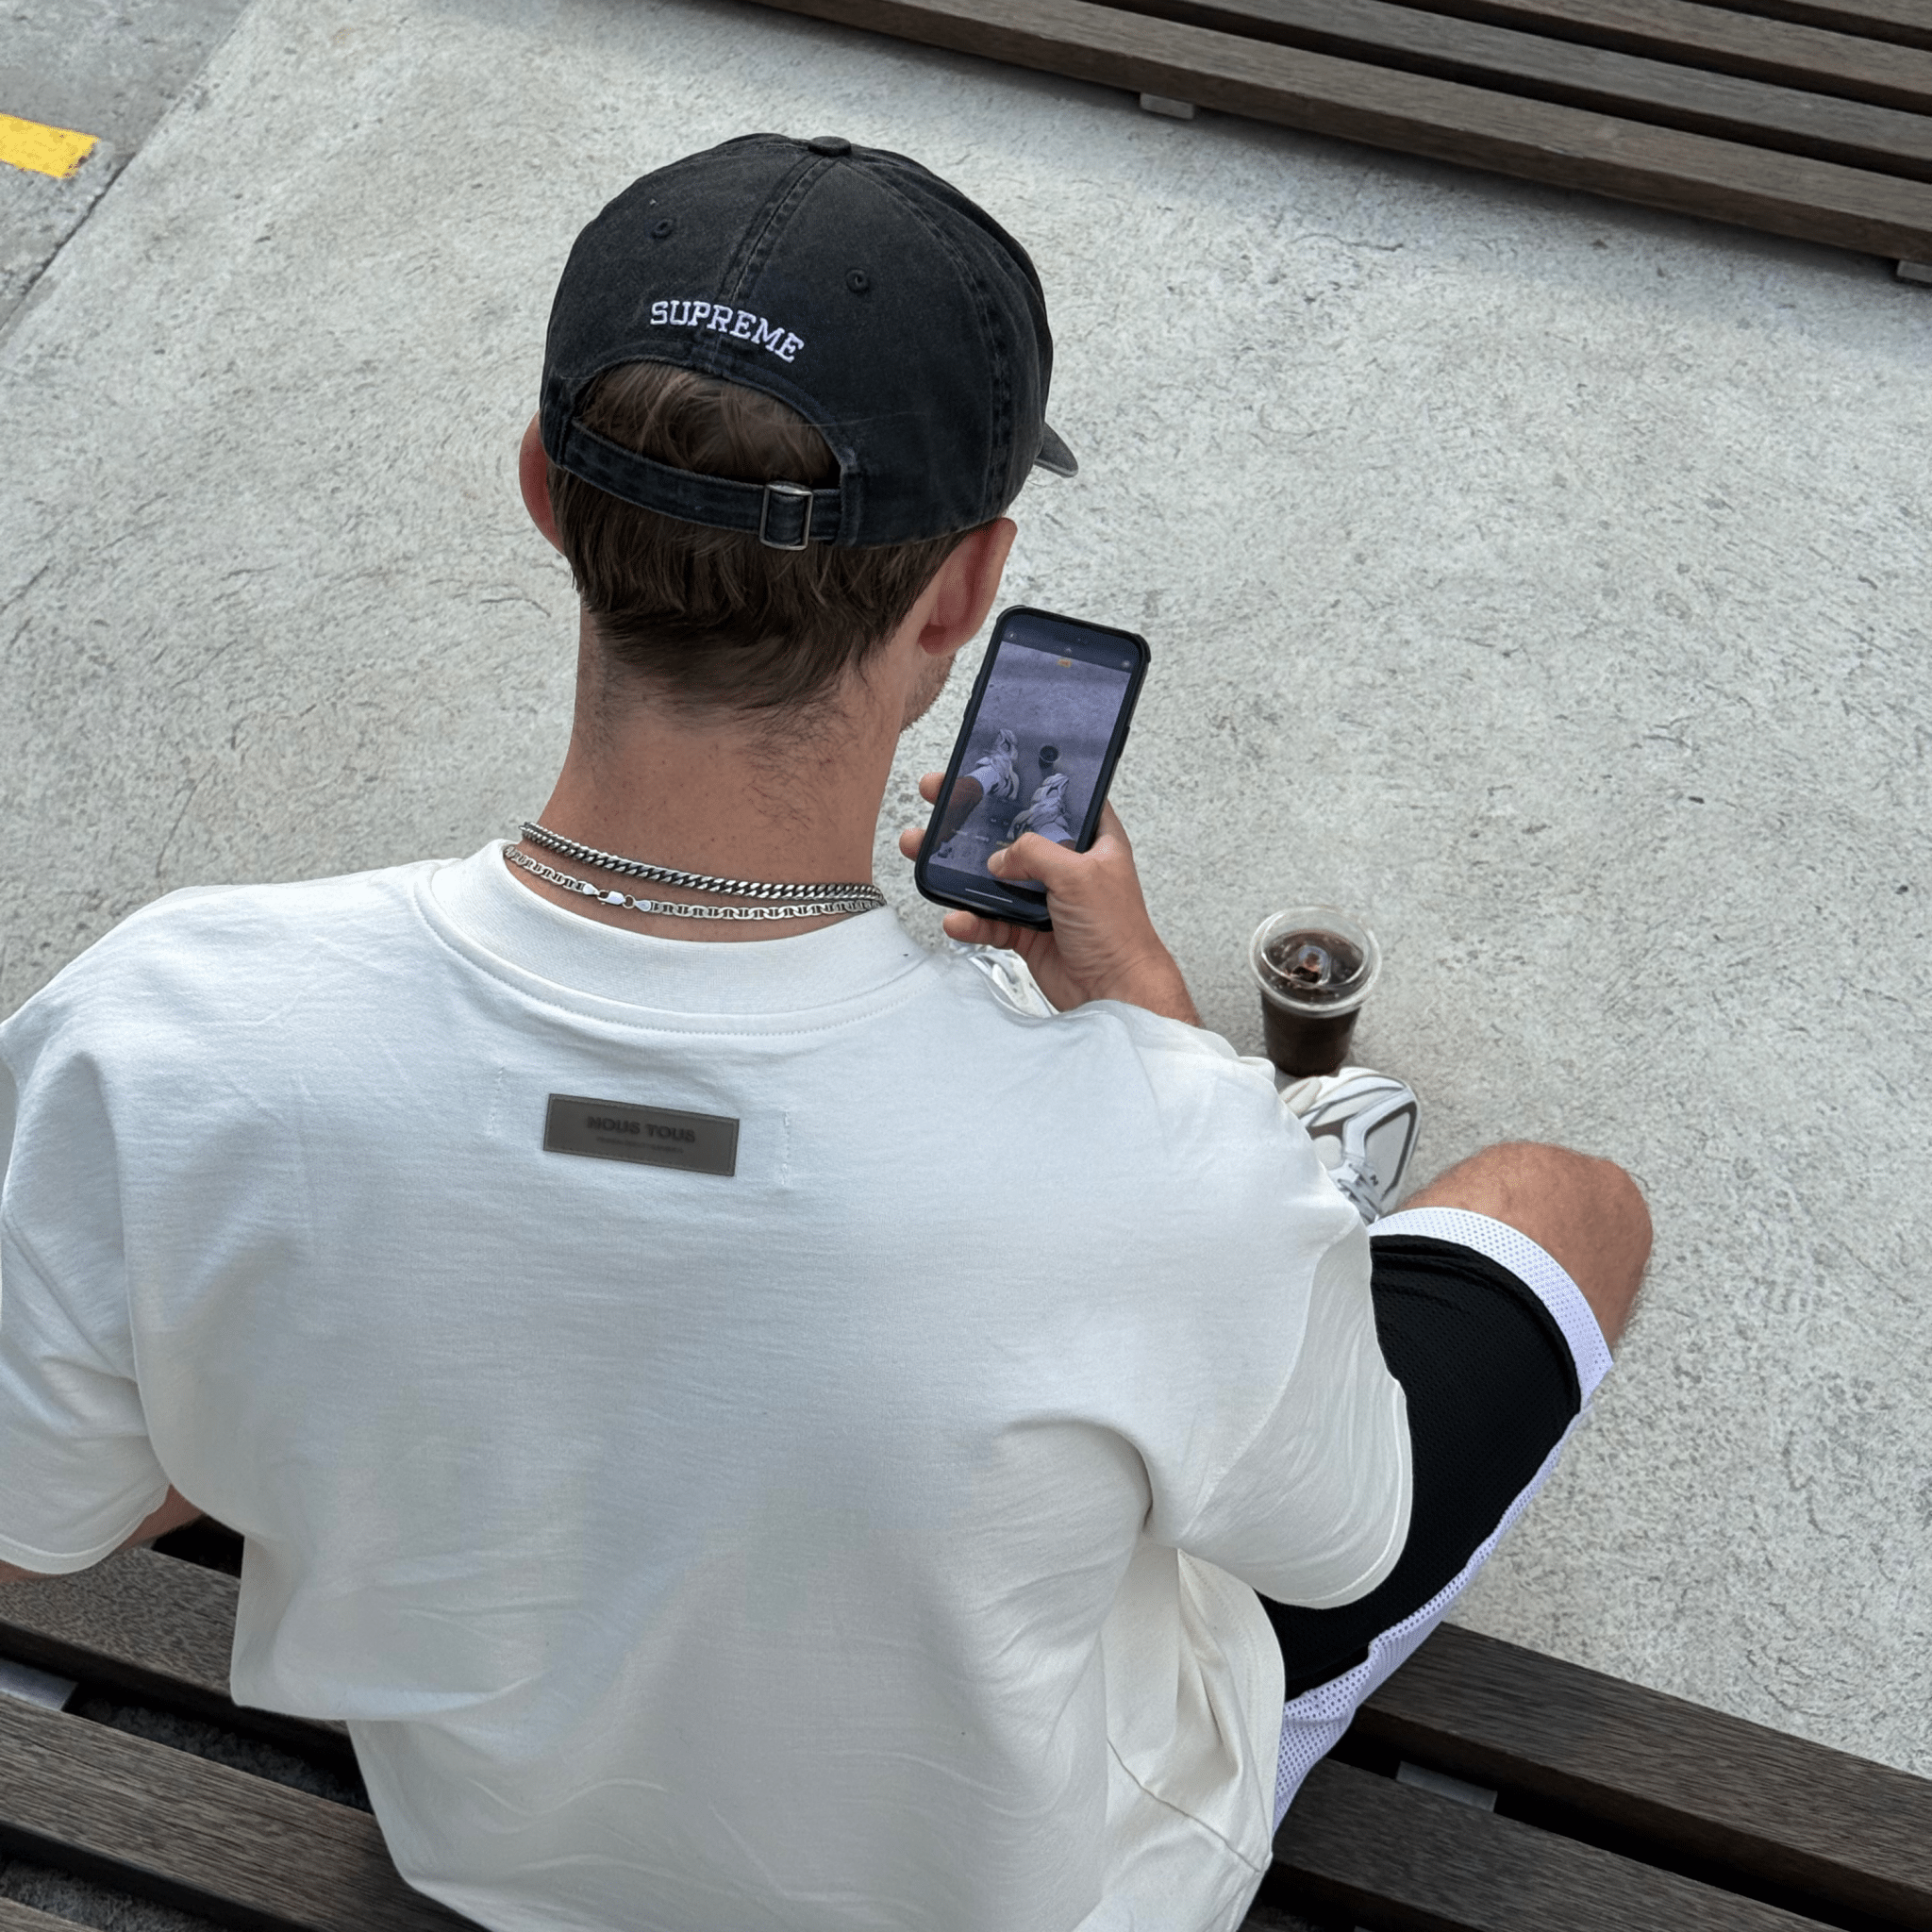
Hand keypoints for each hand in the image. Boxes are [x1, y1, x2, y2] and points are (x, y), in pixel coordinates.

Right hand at [898, 776, 1198, 1022]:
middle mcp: (1067, 865)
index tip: (989, 767)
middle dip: (973, 818)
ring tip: (923, 850)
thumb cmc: (1120, 934)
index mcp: (1092, 840)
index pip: (1056, 798)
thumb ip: (1034, 853)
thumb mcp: (1080, 875)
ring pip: (992, 876)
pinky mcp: (1027, 930)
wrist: (1115, 995)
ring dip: (957, 868)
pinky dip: (971, 920)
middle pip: (1012, 832)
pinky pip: (989, 919)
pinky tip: (957, 918)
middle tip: (940, 798)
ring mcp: (1044, 898)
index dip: (1024, 781)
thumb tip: (999, 857)